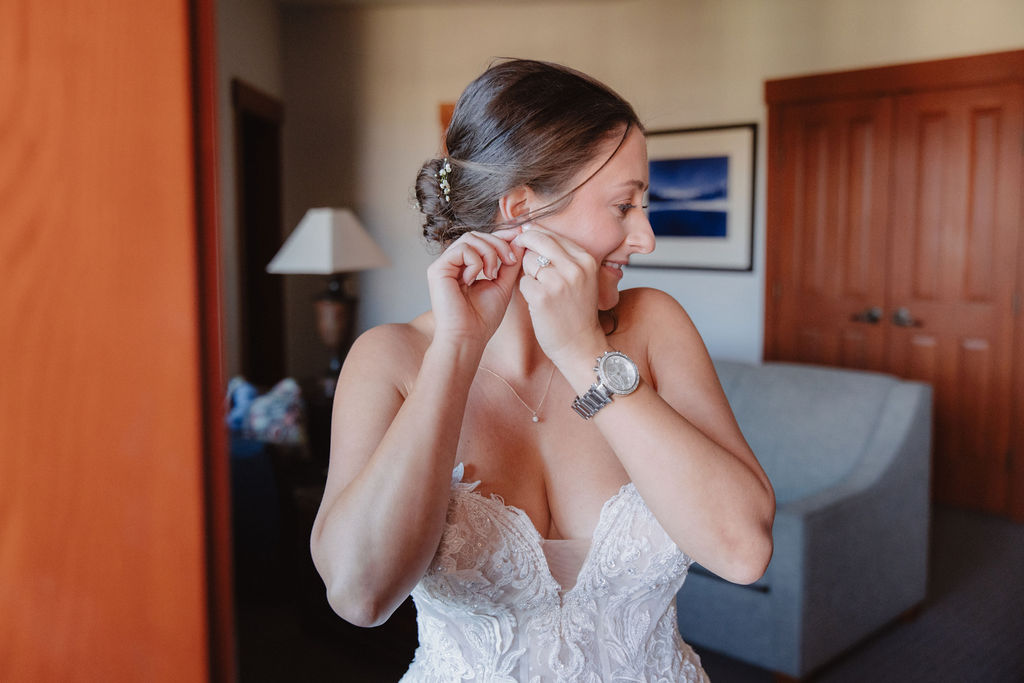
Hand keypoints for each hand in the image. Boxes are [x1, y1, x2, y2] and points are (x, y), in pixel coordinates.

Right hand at [427, 228, 524, 346]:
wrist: (468, 337)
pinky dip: (475, 261)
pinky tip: (474, 279)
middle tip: (510, 261)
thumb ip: (510, 262)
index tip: (520, 235)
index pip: (482, 240)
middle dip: (498, 243)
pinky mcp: (437, 269)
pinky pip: (462, 249)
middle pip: (476, 235)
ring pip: (470, 238)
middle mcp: (453, 263)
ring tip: (493, 274)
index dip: (502, 235)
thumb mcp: (503, 284)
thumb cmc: (483, 318)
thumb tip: (520, 239)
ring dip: (489, 252)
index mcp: (466, 267)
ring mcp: (444, 265)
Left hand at [513, 224, 606, 364]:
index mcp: (585, 259)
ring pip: (527, 261)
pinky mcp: (542, 296)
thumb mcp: (581, 277)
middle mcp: (574, 267)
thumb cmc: (577, 311)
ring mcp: (558, 282)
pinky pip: (522, 282)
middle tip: (519, 254)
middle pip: (537, 240)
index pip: (552, 234)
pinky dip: (525, 291)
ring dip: (527, 273)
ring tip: (540, 288)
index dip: (534, 235)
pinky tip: (536, 302)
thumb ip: (562, 255)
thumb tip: (531, 230)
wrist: (581, 346)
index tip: (526, 240)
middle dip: (523, 245)